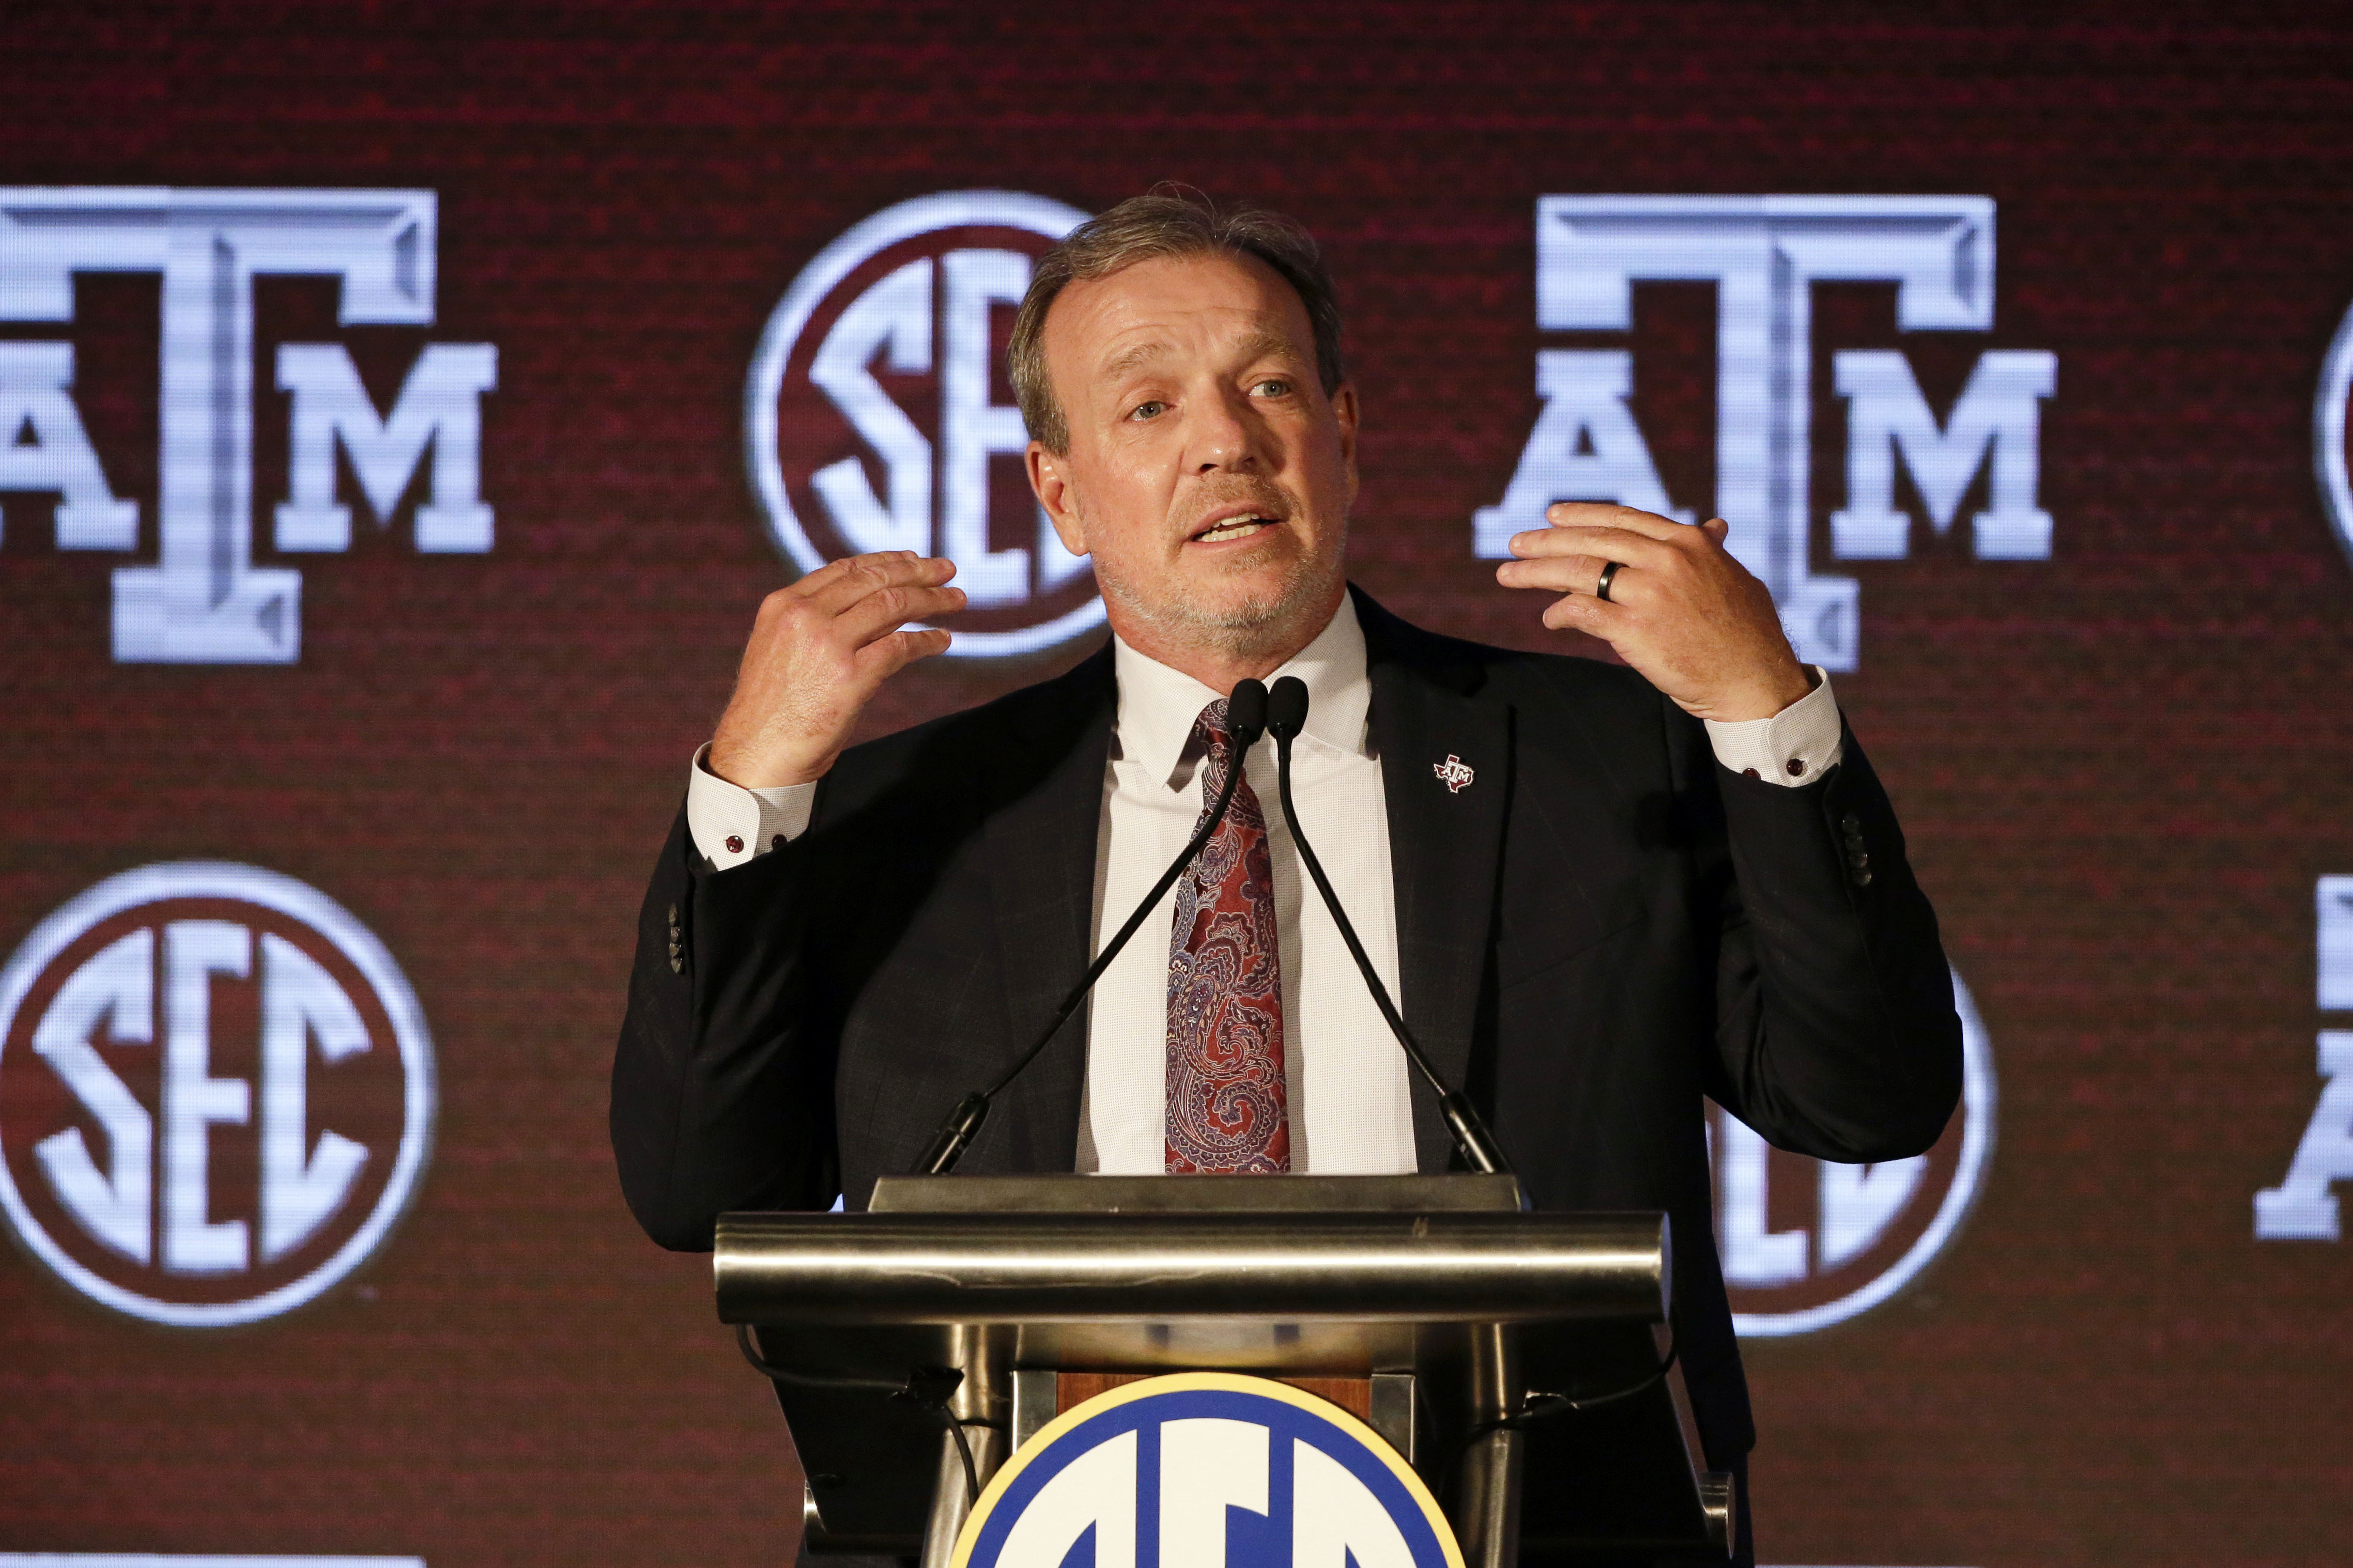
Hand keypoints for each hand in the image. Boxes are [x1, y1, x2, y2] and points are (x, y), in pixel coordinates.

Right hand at [707, 552, 964, 786]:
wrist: (755, 753)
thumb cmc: (769, 711)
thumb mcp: (779, 649)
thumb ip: (813, 624)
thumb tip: (867, 610)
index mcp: (784, 604)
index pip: (845, 569)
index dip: (884, 561)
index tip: (911, 559)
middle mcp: (805, 616)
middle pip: (873, 580)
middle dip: (917, 571)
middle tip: (947, 569)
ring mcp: (827, 644)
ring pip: (892, 605)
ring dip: (930, 599)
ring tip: (956, 599)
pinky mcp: (850, 677)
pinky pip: (901, 647)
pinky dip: (927, 641)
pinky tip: (942, 640)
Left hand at [1494, 503, 1811, 721]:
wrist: (1756, 681)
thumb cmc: (1749, 634)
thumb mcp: (1734, 577)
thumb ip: (1711, 551)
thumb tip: (1713, 526)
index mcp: (1688, 542)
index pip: (1623, 520)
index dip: (1583, 516)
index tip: (1554, 515)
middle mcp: (1667, 560)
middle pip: (1593, 542)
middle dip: (1547, 541)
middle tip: (1515, 544)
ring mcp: (1649, 594)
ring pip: (1580, 573)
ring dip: (1537, 572)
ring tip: (1508, 574)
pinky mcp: (1635, 630)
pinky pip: (1582, 613)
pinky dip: (1560, 613)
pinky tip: (1549, 619)